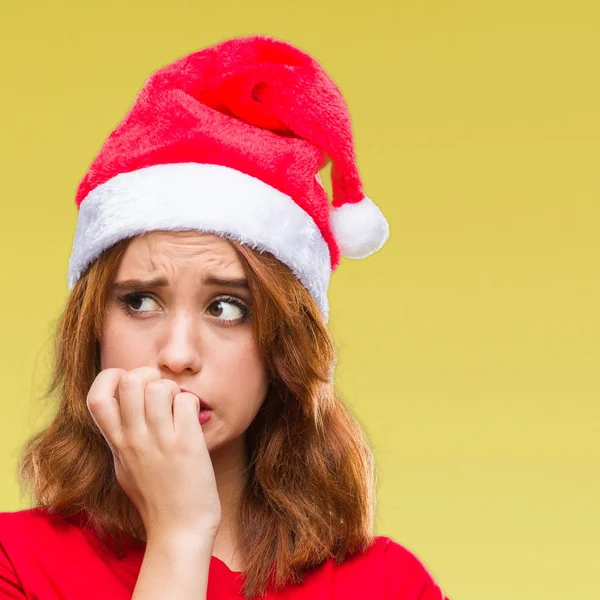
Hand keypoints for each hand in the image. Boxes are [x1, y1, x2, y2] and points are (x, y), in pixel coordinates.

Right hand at [86, 367, 221, 539]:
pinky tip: (194, 420)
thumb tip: (127, 408)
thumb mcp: (125, 466)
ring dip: (173, 389)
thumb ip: (121, 437)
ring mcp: (159, 441)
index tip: (131, 386)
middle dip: (149, 376)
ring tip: (179, 407)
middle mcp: (133, 439)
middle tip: (162, 393)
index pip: (96, 396)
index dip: (112, 378)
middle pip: (129, 381)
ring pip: (159, 386)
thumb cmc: (156, 498)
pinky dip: (192, 404)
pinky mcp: (186, 444)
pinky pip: (186, 402)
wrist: (179, 531)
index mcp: (116, 444)